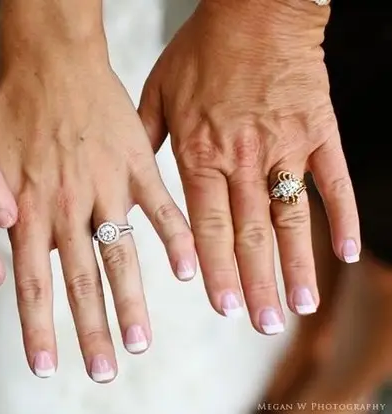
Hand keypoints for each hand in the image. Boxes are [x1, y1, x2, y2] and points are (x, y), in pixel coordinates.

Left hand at [0, 0, 194, 382]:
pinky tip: (188, 273)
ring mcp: (106, 186)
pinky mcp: (136, 163)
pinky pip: (160, 206)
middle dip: (92, 331)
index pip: (32, 283)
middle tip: (105, 371)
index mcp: (27, 208)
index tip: (48, 367)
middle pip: (82, 281)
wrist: (50, 56)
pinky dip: (175, 239)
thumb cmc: (10, 105)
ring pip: (122, 254)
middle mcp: (68, 206)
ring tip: (141, 342)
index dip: (39, 328)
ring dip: (133, 302)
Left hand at [138, 0, 359, 333]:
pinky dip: (341, 217)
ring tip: (301, 305)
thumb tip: (127, 184)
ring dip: (297, 265)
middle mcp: (242, 159)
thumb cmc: (201, 51)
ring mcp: (284, 147)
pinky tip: (345, 253)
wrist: (252, 9)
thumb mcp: (157, 94)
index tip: (222, 307)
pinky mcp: (319, 131)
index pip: (208, 227)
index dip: (215, 270)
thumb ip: (144, 144)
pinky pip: (333, 180)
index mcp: (200, 154)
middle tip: (264, 324)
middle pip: (251, 234)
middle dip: (257, 284)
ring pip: (290, 217)